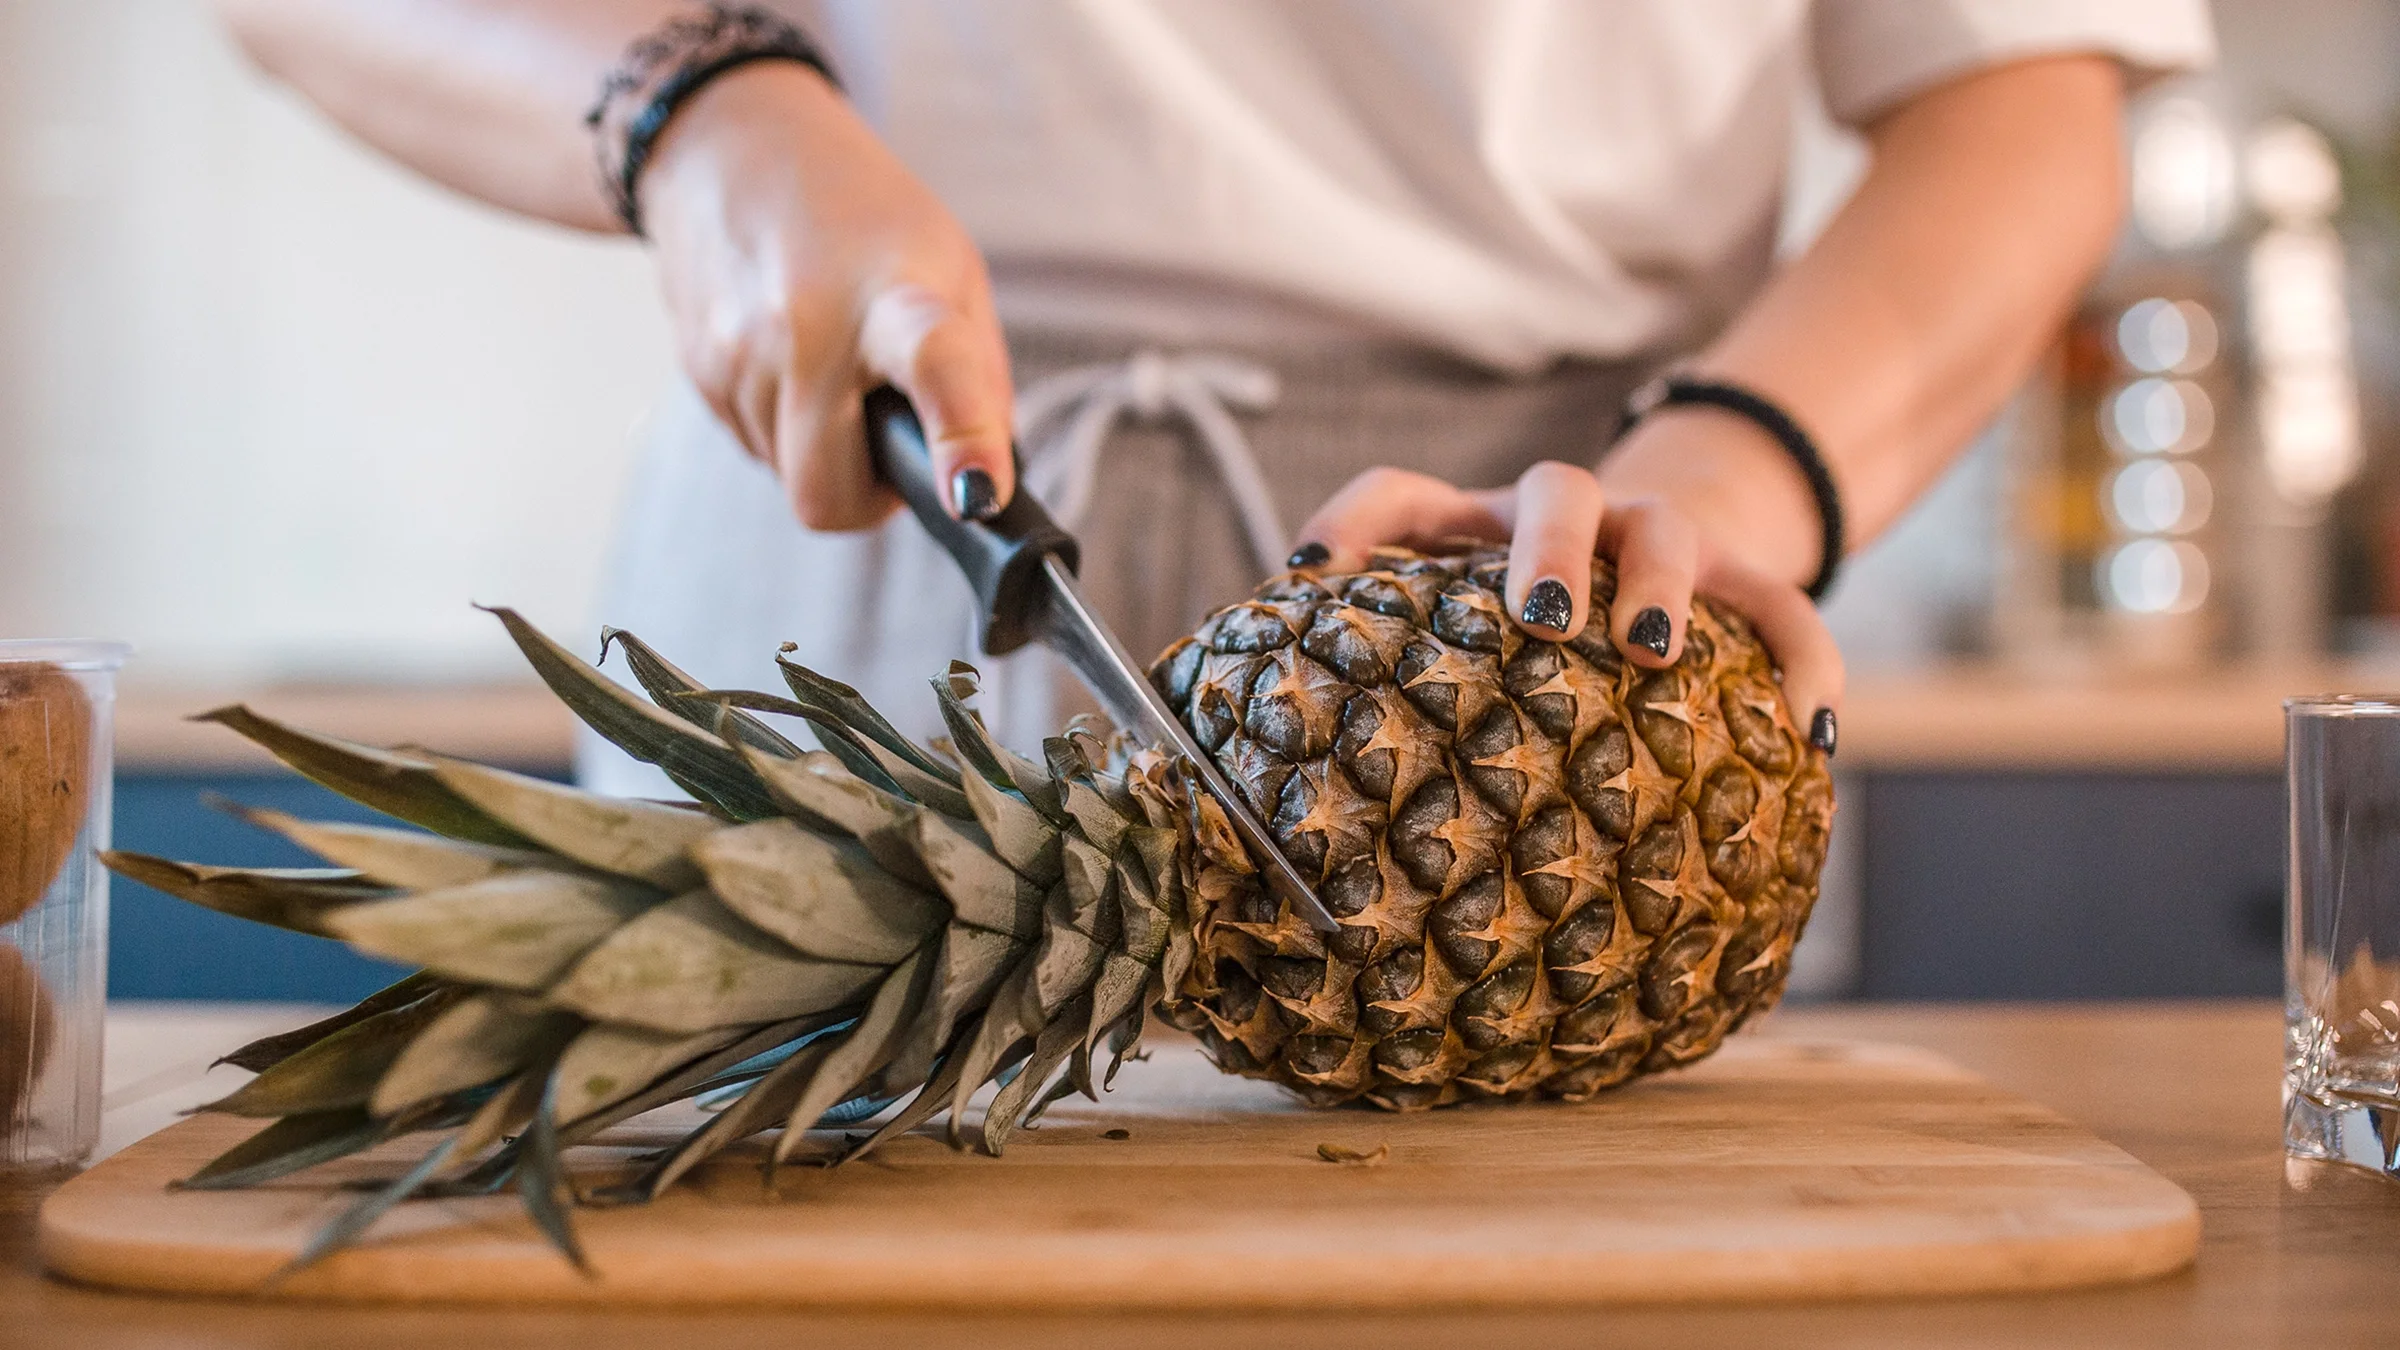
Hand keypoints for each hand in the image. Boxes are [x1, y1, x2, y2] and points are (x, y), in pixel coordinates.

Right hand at [638, 62, 1014, 529]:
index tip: (977, 496)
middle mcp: (804, 326)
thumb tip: (981, 485)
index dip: (961, 439)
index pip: (935, 367)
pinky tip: (791, 359)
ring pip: (789, 479)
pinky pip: (755, 449)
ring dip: (823, 453)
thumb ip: (978, 381)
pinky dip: (785, 429)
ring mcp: (737, 352)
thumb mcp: (952, 272)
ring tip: (835, 370)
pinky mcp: (697, 371)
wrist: (732, 148)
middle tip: (893, 443)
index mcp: (893, 294)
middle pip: (828, 489)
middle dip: (866, 495)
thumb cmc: (864, 218)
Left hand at [1286, 459, 1842, 750]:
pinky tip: (1806, 732)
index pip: (1404, 495)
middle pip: (1556, 490)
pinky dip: (1804, 660)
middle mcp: (1568, 518)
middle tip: (1542, 618)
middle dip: (1550, 547)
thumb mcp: (1460, 642)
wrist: (1658, 567)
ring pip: (1668, 530)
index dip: (1353, 520)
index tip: (1310, 570)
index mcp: (1475, 529)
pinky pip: (1786, 608)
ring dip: (1659, 582)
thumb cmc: (1523, 644)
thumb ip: (1396, 679)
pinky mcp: (1742, 579)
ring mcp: (1660, 539)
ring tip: (1654, 651)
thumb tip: (1289, 786)